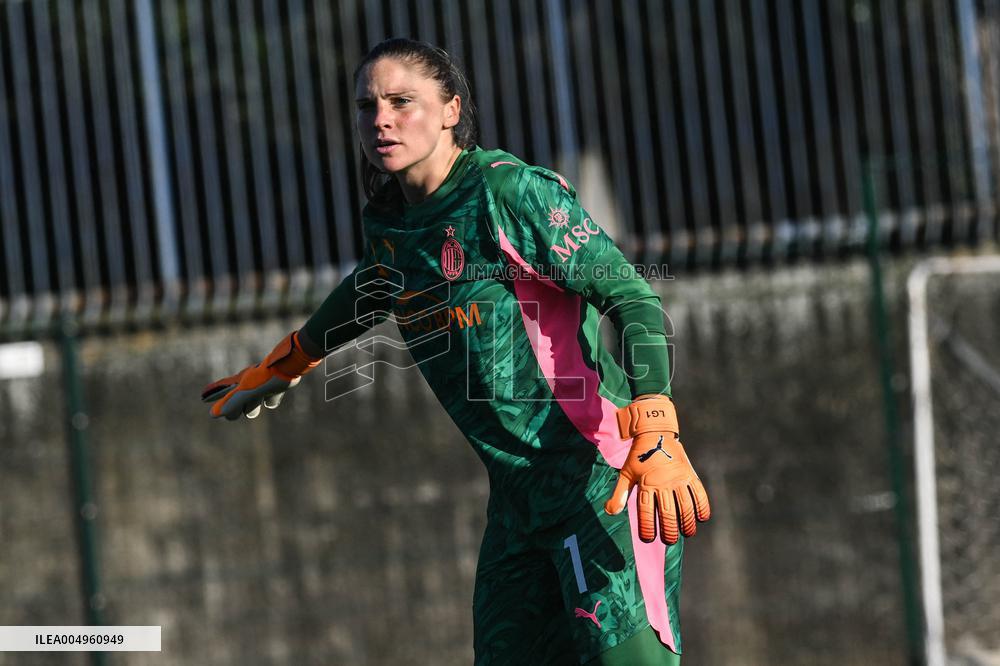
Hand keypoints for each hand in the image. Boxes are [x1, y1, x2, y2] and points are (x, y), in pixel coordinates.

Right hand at [201, 330, 320, 420]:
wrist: (289, 364)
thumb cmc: (266, 377)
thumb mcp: (246, 392)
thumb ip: (231, 403)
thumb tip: (213, 414)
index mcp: (240, 382)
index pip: (222, 388)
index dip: (213, 393)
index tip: (202, 397)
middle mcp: (249, 382)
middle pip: (237, 401)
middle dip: (236, 408)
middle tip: (236, 412)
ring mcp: (263, 384)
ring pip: (253, 401)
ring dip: (253, 406)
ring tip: (256, 403)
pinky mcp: (276, 386)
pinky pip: (271, 398)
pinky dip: (271, 400)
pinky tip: (272, 398)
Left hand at [604, 395, 710, 543]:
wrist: (655, 433)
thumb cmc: (638, 457)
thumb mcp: (626, 473)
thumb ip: (619, 493)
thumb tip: (610, 512)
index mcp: (646, 483)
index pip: (646, 512)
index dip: (647, 528)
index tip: (648, 539)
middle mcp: (663, 482)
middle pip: (668, 513)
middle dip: (669, 531)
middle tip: (669, 540)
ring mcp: (678, 478)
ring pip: (686, 506)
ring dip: (687, 522)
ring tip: (687, 533)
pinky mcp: (689, 474)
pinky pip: (699, 493)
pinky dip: (702, 506)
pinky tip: (701, 518)